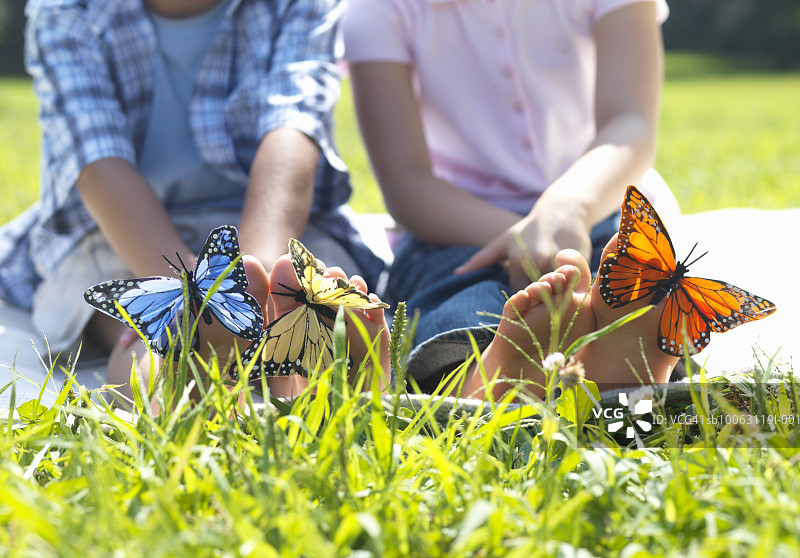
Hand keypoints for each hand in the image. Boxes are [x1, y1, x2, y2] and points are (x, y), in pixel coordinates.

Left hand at [455, 195, 592, 291]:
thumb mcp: (503, 242)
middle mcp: (540, 263)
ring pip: (557, 295)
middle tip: (540, 292)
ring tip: (554, 287)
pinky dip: (572, 290)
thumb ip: (481, 259)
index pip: (518, 295)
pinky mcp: (582, 264)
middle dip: (538, 298)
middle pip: (537, 297)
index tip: (526, 292)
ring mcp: (563, 264)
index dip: (522, 296)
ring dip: (556, 295)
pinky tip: (569, 284)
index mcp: (519, 260)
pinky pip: (575, 289)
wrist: (563, 211)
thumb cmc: (528, 230)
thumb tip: (456, 273)